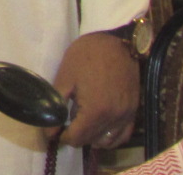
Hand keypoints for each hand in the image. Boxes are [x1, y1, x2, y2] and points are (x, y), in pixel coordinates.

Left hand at [49, 31, 139, 148]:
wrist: (115, 42)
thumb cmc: (86, 56)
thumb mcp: (65, 78)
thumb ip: (57, 106)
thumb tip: (48, 130)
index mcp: (96, 110)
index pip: (77, 138)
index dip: (61, 136)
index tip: (53, 130)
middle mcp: (114, 117)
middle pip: (91, 140)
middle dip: (75, 137)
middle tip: (63, 125)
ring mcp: (127, 115)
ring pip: (107, 140)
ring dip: (91, 138)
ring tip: (79, 126)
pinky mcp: (134, 111)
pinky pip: (123, 135)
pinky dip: (109, 137)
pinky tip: (97, 129)